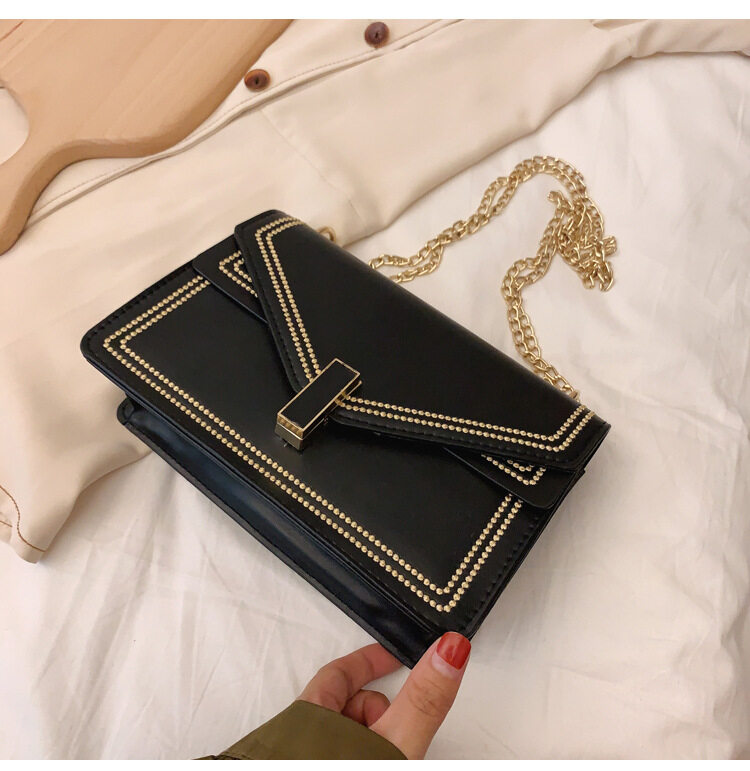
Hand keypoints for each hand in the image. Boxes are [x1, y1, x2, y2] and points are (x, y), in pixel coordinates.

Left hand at [298, 632, 470, 758]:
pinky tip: (373, 764)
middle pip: (342, 703)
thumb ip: (422, 699)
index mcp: (305, 716)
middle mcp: (294, 740)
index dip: (371, 661)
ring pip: (341, 734)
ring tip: (386, 757)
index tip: (396, 655)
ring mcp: (298, 758)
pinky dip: (358, 753)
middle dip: (378, 709)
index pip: (337, 671)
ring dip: (370, 736)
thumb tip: (449, 649)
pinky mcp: (304, 770)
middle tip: (400, 728)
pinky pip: (334, 753)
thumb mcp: (395, 744)